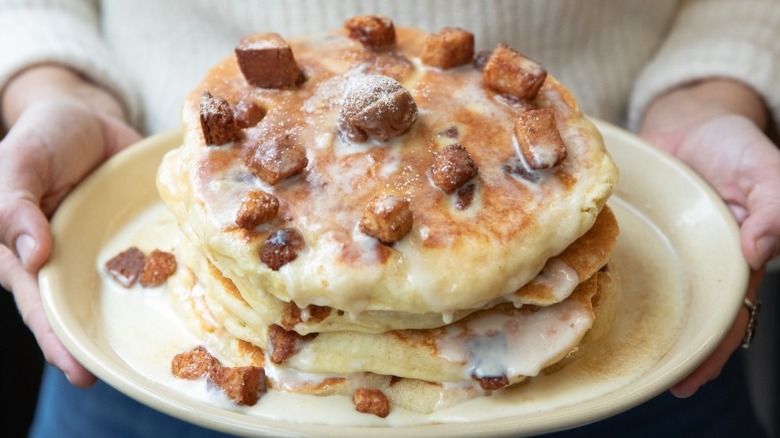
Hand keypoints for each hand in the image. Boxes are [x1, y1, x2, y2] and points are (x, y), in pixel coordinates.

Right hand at [0, 66, 140, 386]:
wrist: (87, 117)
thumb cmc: (43, 139)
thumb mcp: (21, 163)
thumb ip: (14, 204)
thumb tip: (34, 254)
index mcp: (28, 255)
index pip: (40, 306)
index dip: (58, 341)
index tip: (80, 371)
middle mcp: (69, 263)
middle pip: (84, 312)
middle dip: (103, 345)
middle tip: (127, 375)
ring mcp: (105, 254)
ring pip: (123, 294)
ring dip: (141, 320)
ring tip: (170, 352)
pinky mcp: (136, 239)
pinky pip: (153, 262)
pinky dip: (170, 278)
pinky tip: (196, 295)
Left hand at [639, 79, 779, 396]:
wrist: (687, 119)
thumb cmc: (731, 143)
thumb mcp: (765, 167)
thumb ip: (774, 204)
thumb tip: (757, 250)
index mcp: (734, 254)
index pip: (727, 312)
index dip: (713, 348)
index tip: (690, 377)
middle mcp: (696, 259)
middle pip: (686, 315)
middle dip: (675, 352)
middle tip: (653, 383)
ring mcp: (664, 247)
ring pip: (652, 295)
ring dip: (641, 324)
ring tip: (619, 359)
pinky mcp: (634, 230)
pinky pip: (625, 263)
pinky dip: (614, 282)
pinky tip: (592, 301)